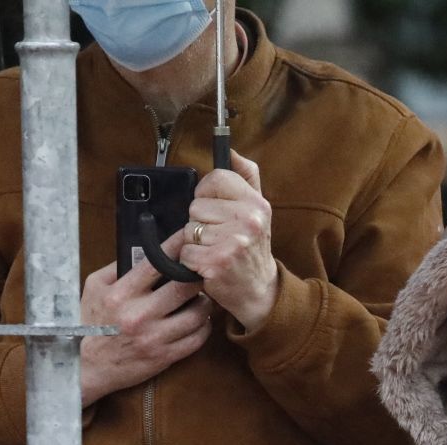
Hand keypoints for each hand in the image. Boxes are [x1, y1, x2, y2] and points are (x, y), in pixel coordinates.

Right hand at [78, 243, 211, 404]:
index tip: (190, 238)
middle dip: (198, 277)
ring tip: (200, 299)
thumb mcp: (94, 289)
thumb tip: (144, 252)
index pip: (157, 263)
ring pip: (198, 314)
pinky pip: (198, 339)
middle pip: (185, 288)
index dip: (178, 247)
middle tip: (202, 273)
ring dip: (204, 304)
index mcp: (122, 294)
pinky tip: (199, 321)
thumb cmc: (90, 323)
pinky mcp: (165, 357)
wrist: (86, 366)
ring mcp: (155, 338)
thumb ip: (116, 268)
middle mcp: (140, 315)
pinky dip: (204, 327)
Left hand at [185, 150, 279, 330]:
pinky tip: (208, 265)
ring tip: (215, 251)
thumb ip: (247, 177)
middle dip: (201, 222)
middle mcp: (248, 220)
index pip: (215, 178)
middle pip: (197, 206)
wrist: (260, 292)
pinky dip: (192, 261)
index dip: (207, 194)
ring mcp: (233, 242)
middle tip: (219, 237)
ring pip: (189, 229)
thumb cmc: (253, 250)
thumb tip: (231, 151)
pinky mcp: (217, 263)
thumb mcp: (258, 211)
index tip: (215, 210)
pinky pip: (185, 251)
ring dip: (196, 243)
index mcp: (256, 203)